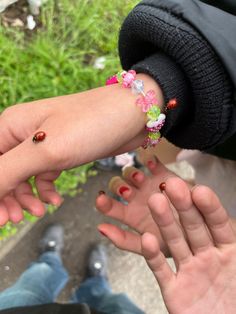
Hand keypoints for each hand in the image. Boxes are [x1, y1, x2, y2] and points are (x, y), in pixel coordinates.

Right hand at [0, 74, 162, 224]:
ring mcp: (43, 144)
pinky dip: (45, 190)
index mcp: (11, 126)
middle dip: (7, 197)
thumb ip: (8, 171)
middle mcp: (23, 134)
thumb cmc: (90, 124)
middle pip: (3, 172)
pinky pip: (43, 176)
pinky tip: (55, 200)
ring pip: (23, 176)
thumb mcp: (46, 150)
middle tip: (15, 220)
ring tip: (40, 211)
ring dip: (26, 197)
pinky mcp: (61, 153)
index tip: (1, 219)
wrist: (132, 114)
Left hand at [96, 158, 176, 255]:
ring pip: (130, 172)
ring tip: (141, 180)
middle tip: (128, 192)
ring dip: (132, 174)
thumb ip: (124, 240)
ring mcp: (149, 185)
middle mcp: (136, 198)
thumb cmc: (173, 241)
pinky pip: (151, 161)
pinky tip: (150, 164)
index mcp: (130, 215)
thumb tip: (100, 228)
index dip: (104, 202)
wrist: (202, 232)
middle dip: (118, 186)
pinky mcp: (163, 174)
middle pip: (117, 185)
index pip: (110, 206)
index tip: (101, 198)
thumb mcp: (150, 247)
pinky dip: (149, 160)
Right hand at [99, 176, 235, 313]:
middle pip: (194, 227)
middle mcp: (206, 256)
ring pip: (175, 242)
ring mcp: (189, 271)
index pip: (219, 224)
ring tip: (156, 201)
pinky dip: (153, 255)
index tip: (199, 191)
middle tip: (173, 186)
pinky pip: (161, 269)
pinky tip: (147, 239)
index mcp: (229, 252)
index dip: (210, 207)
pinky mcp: (173, 289)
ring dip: (165, 222)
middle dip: (183, 206)